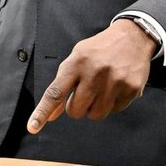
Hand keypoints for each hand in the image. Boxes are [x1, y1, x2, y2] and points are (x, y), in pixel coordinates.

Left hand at [27, 19, 156, 133]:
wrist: (132, 37)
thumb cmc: (97, 51)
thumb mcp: (75, 60)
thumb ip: (61, 86)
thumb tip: (51, 115)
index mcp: (76, 63)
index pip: (55, 93)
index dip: (42, 112)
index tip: (32, 128)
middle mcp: (94, 72)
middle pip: (75, 110)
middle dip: (76, 107)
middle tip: (83, 93)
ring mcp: (115, 81)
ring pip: (95, 115)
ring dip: (94, 108)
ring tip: (100, 89)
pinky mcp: (131, 88)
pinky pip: (114, 110)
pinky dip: (112, 104)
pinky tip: (115, 87)